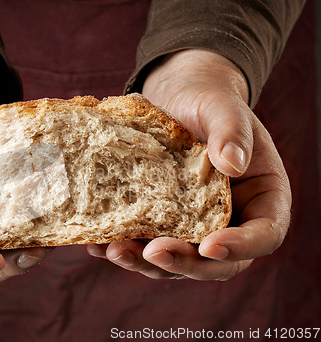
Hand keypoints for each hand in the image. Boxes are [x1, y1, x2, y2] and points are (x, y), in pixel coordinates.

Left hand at [88, 49, 291, 279]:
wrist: (176, 98)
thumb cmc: (207, 101)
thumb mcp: (223, 107)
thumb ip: (232, 131)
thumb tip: (232, 164)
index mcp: (261, 199)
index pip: (264, 234)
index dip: (241, 247)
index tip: (209, 245)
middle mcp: (229, 221)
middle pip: (216, 261)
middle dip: (184, 263)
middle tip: (153, 253)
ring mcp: (192, 226)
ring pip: (176, 260)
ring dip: (145, 262)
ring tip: (114, 251)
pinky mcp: (160, 223)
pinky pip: (144, 244)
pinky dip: (121, 246)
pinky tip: (95, 243)